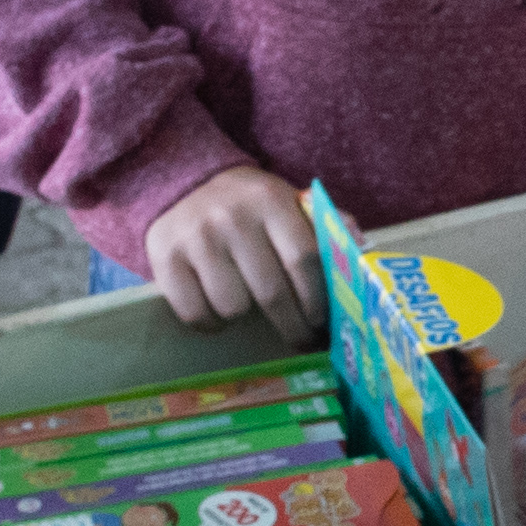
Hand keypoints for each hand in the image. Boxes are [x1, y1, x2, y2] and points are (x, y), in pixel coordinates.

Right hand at [142, 161, 324, 335]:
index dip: (319, 301)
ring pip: (233, 308)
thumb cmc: (248, 205)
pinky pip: (196, 314)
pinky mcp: (164, 258)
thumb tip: (360, 252)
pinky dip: (212, 323)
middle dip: (294, 328)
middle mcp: (232, 217)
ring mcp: (195, 238)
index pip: (304, 260)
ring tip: (249, 306)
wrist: (183, 183)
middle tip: (303, 342)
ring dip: (246, 318)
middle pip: (272, 292)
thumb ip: (324, 226)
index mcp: (270, 200)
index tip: (326, 325)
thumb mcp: (286, 203)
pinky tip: (219, 310)